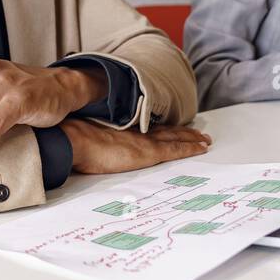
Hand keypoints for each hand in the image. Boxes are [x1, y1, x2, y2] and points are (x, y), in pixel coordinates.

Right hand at [61, 119, 211, 174]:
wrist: (74, 139)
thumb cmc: (74, 140)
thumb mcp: (86, 137)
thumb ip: (94, 139)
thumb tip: (87, 144)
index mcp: (123, 128)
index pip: (149, 127)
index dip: (164, 127)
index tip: (175, 128)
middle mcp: (137, 131)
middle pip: (166, 130)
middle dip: (183, 132)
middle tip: (199, 133)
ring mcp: (144, 140)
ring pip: (176, 138)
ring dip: (191, 139)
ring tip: (205, 140)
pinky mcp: (148, 152)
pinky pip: (175, 149)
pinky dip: (190, 148)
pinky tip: (201, 148)